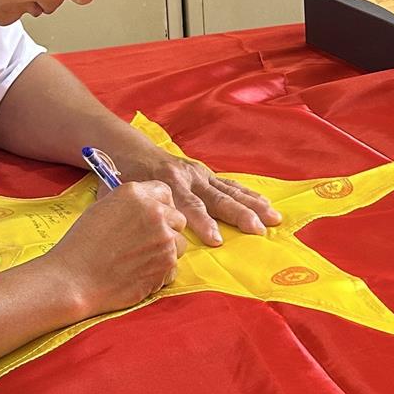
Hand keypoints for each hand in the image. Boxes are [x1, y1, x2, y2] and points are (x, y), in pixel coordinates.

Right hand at [48, 182, 190, 313]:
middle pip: (178, 218)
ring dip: (165, 252)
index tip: (154, 217)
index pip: (164, 192)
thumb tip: (146, 206)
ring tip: (138, 260)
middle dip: (166, 230)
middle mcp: (154, 212)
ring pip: (179, 244)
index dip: (160, 206)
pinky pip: (173, 268)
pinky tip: (138, 274)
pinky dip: (160, 273)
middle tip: (145, 243)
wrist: (73, 279)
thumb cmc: (81, 246)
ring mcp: (164, 239)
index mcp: (135, 194)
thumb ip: (130, 205)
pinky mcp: (166, 265)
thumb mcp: (102, 209)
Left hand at [118, 145, 280, 244]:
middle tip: (257, 230)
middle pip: (217, 199)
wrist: (132, 152)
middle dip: (239, 215)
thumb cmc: (124, 181)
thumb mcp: (121, 197)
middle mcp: (188, 178)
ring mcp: (200, 175)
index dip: (202, 223)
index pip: (189, 206)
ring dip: (253, 205)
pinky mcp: (207, 174)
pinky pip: (231, 185)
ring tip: (273, 218)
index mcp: (167, 184)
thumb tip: (140, 241)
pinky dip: (249, 195)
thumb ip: (133, 214)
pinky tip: (265, 203)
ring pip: (230, 191)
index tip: (217, 241)